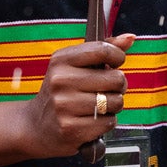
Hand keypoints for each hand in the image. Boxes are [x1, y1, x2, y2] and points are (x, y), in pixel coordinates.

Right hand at [16, 34, 132, 158]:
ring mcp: (64, 105)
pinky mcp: (70, 128)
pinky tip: (91, 121)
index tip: (115, 63)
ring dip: (113, 106)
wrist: (36, 127)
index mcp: (61, 60)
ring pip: (115, 102)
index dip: (117, 56)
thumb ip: (102, 51)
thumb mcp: (74, 66)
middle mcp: (60, 80)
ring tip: (98, 106)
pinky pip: (108, 122)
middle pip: (115, 79)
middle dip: (118, 86)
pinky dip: (105, 123)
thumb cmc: (62, 93)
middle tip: (106, 90)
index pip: (102, 50)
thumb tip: (130, 38)